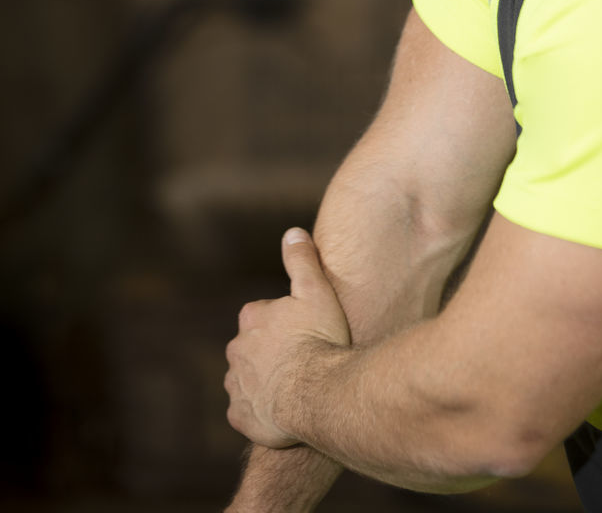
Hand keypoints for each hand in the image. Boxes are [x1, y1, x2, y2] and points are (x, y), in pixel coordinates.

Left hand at [225, 228, 351, 448]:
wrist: (316, 392)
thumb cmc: (319, 339)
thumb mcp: (316, 290)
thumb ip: (302, 260)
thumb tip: (292, 232)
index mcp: (252, 316)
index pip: (265, 315)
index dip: (288, 323)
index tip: (307, 331)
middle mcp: (236, 348)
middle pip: (254, 346)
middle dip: (272, 352)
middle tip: (303, 359)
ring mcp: (235, 384)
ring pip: (248, 378)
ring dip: (265, 381)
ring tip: (295, 387)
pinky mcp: (239, 415)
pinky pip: (247, 410)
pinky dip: (260, 410)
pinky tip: (282, 412)